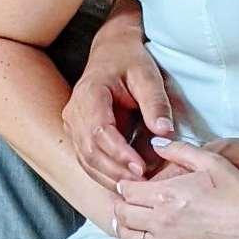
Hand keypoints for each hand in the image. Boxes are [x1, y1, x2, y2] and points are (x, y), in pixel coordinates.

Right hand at [63, 13, 178, 195]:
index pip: (99, 131)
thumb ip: (155, 102)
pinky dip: (106, 175)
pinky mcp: (80, 136)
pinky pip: (89, 161)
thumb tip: (165, 132)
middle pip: (90, 151)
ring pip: (87, 161)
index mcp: (89, 94)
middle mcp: (75, 112)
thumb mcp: (147, 75)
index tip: (141, 167)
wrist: (112, 51)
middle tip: (143, 184)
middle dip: (116, 171)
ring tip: (137, 188)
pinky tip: (127, 182)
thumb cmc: (129, 60)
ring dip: (110, 178)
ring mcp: (73, 125)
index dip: (119, 153)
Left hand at [108, 137, 238, 238]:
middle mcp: (162, 220)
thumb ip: (179, 150)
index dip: (124, 185)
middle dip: (121, 206)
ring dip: (125, 228)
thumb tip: (156, 144)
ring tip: (129, 221)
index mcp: (166, 194)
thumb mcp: (212, 160)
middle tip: (125, 201)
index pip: (126, 191)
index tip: (129, 183)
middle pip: (123, 215)